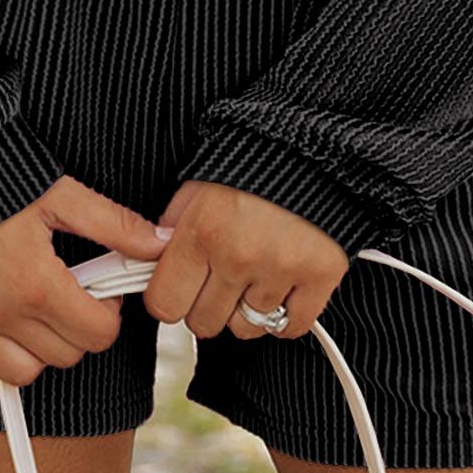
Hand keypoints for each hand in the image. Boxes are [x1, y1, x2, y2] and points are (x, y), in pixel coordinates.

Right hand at [0, 176, 171, 387]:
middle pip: (64, 357)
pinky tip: (1, 312)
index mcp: (37, 286)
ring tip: (38, 309)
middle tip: (73, 294)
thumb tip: (159, 243)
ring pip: (20, 373)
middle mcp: (0, 315)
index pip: (96, 336)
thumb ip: (114, 225)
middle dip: (78, 329)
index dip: (108, 314)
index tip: (101, 290)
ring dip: (38, 349)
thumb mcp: (61, 194)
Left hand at [141, 178, 349, 342]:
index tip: (180, 286)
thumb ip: (173, 224)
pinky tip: (281, 285)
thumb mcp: (198, 182)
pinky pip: (289, 327)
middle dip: (207, 303)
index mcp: (202, 230)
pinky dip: (284, 314)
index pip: (164, 305)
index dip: (170, 296)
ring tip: (255, 272)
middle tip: (221, 274)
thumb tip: (153, 261)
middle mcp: (238, 254)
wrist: (315, 144)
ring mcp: (280, 269)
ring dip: (246, 308)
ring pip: (246, 328)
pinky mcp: (319, 276)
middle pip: (203, 323)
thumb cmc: (255, 158)